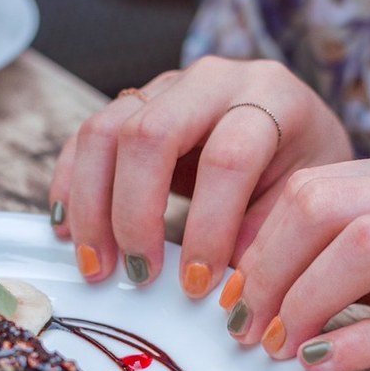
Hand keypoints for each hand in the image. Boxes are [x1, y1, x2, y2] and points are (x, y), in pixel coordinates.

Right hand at [49, 56, 351, 294]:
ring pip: (104, 131)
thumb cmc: (298, 169)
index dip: (208, 227)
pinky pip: (83, 138)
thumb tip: (223, 290)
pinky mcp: (130, 106)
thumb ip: (265, 236)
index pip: (227, 158)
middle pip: (150, 133)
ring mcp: (164, 87)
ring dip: (91, 205)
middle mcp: (212, 80)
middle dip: (133, 213)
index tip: (197, 283)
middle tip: (136, 272)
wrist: (290, 130)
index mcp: (272, 96)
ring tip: (96, 264)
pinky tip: (67, 229)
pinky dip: (68, 185)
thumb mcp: (302, 198)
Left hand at [221, 147, 369, 370]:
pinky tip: (319, 364)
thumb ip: (338, 256)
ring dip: (305, 301)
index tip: (232, 297)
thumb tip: (245, 280)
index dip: (259, 245)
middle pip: (326, 206)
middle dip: (269, 271)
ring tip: (281, 346)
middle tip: (245, 326)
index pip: (314, 189)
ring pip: (365, 245)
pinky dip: (357, 343)